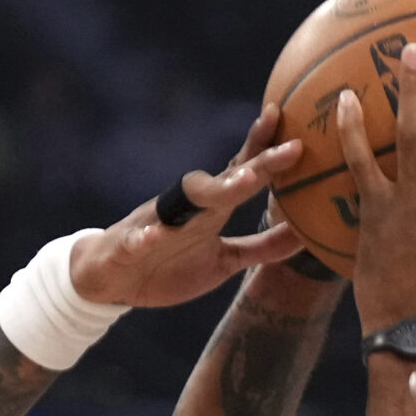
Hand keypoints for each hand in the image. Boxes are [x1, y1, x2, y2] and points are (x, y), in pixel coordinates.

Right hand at [69, 106, 308, 306]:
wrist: (109, 280)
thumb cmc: (169, 266)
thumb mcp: (223, 262)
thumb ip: (262, 249)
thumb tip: (306, 236)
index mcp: (210, 211)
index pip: (242, 173)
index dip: (268, 155)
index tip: (300, 136)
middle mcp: (186, 209)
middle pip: (225, 181)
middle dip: (257, 163)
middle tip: (292, 148)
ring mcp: (157, 224)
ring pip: (184, 202)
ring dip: (212, 191)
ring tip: (244, 182)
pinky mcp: (129, 247)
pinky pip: (137, 239)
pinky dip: (145, 237)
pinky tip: (154, 236)